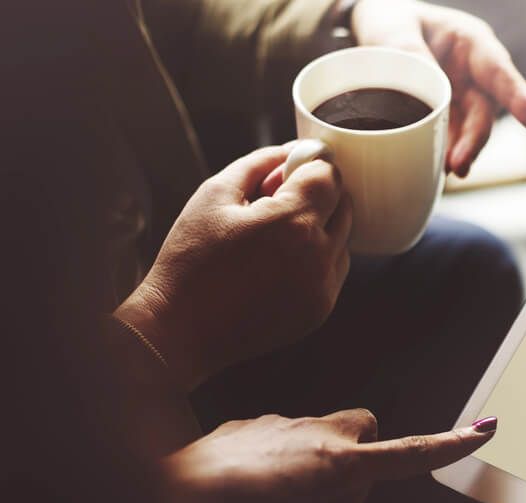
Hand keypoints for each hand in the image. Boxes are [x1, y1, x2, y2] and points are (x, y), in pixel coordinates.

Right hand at [115, 145, 350, 390]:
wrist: (180, 328)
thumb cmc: (190, 260)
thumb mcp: (215, 194)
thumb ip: (260, 163)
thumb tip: (291, 151)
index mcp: (293, 222)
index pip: (329, 176)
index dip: (310, 166)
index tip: (288, 172)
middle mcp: (318, 256)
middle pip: (344, 206)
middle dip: (318, 195)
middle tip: (277, 201)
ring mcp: (322, 287)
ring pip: (343, 239)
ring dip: (321, 227)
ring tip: (273, 236)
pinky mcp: (320, 310)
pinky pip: (334, 270)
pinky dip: (318, 258)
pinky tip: (279, 262)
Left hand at [168, 410, 497, 502]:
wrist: (172, 496)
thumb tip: (342, 502)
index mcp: (341, 462)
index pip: (410, 453)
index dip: (449, 446)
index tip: (483, 429)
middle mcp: (318, 431)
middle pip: (365, 426)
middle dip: (363, 453)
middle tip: (333, 493)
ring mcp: (282, 421)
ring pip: (321, 434)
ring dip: (315, 462)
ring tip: (275, 500)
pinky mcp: (250, 422)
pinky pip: (282, 437)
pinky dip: (278, 460)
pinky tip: (248, 487)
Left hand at [351, 0, 525, 176]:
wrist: (381, 35)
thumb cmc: (394, 22)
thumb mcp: (395, 28)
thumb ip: (409, 53)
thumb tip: (425, 89)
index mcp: (472, 43)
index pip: (499, 72)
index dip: (519, 99)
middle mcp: (475, 74)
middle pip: (483, 111)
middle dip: (475, 140)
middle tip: (459, 163)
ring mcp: (462, 99)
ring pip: (470, 130)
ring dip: (461, 152)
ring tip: (447, 172)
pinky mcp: (448, 118)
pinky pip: (451, 138)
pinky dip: (444, 154)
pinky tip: (437, 168)